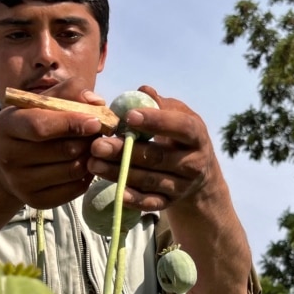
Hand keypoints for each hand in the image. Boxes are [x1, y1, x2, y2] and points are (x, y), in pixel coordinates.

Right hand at [0, 78, 105, 208]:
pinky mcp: (35, 201)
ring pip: (73, 169)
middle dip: (88, 140)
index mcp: (7, 125)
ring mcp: (20, 182)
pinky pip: (74, 189)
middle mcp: (8, 156)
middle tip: (98, 134)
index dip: (72, 123)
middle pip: (63, 149)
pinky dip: (87, 175)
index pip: (41, 126)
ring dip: (90, 157)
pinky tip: (84, 164)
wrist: (5, 162)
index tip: (95, 121)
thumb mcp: (39, 103)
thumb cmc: (29, 125)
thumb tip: (96, 101)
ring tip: (91, 147)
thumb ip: (68, 94)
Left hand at [87, 85, 214, 211]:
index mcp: (196, 136)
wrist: (200, 175)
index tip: (129, 116)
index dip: (156, 121)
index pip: (180, 127)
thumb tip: (143, 91)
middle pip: (157, 157)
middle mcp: (193, 163)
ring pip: (149, 180)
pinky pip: (150, 202)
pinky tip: (115, 189)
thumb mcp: (178, 115)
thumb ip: (160, 104)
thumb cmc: (180, 137)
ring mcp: (182, 185)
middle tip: (98, 145)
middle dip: (126, 151)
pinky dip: (133, 198)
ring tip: (93, 164)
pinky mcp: (171, 202)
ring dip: (120, 173)